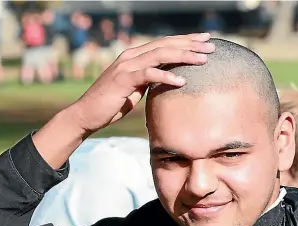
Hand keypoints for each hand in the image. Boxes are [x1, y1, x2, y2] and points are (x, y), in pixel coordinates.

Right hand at [71, 33, 214, 134]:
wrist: (86, 115)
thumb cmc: (109, 105)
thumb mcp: (133, 89)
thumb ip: (147, 80)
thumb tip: (166, 80)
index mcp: (133, 56)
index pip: (164, 43)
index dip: (185, 40)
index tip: (205, 40)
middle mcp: (130, 56)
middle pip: (165, 45)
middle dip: (190, 44)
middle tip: (211, 46)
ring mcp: (125, 66)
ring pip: (160, 55)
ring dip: (184, 56)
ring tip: (203, 60)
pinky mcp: (123, 80)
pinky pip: (149, 74)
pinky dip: (166, 77)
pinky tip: (182, 81)